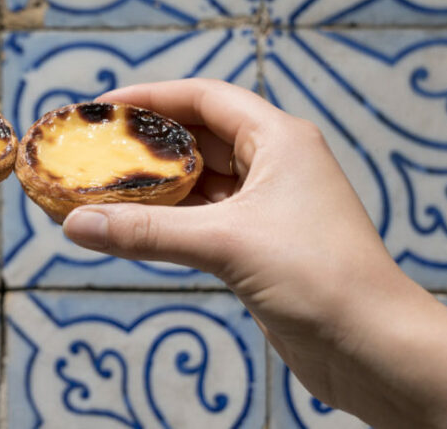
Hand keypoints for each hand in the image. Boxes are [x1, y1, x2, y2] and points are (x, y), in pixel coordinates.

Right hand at [62, 79, 446, 427]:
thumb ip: (147, 232)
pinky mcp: (259, 244)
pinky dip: (169, 220)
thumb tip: (74, 224)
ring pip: (199, 181)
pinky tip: (132, 227)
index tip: (102, 110)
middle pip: (198, 137)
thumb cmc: (316, 277)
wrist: (372, 347)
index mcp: (278, 139)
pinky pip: (203, 218)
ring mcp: (267, 205)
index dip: (151, 98)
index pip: (205, 98)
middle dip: (146, 145)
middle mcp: (274, 163)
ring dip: (154, 186)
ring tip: (101, 188)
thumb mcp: (225, 244)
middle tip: (93, 151)